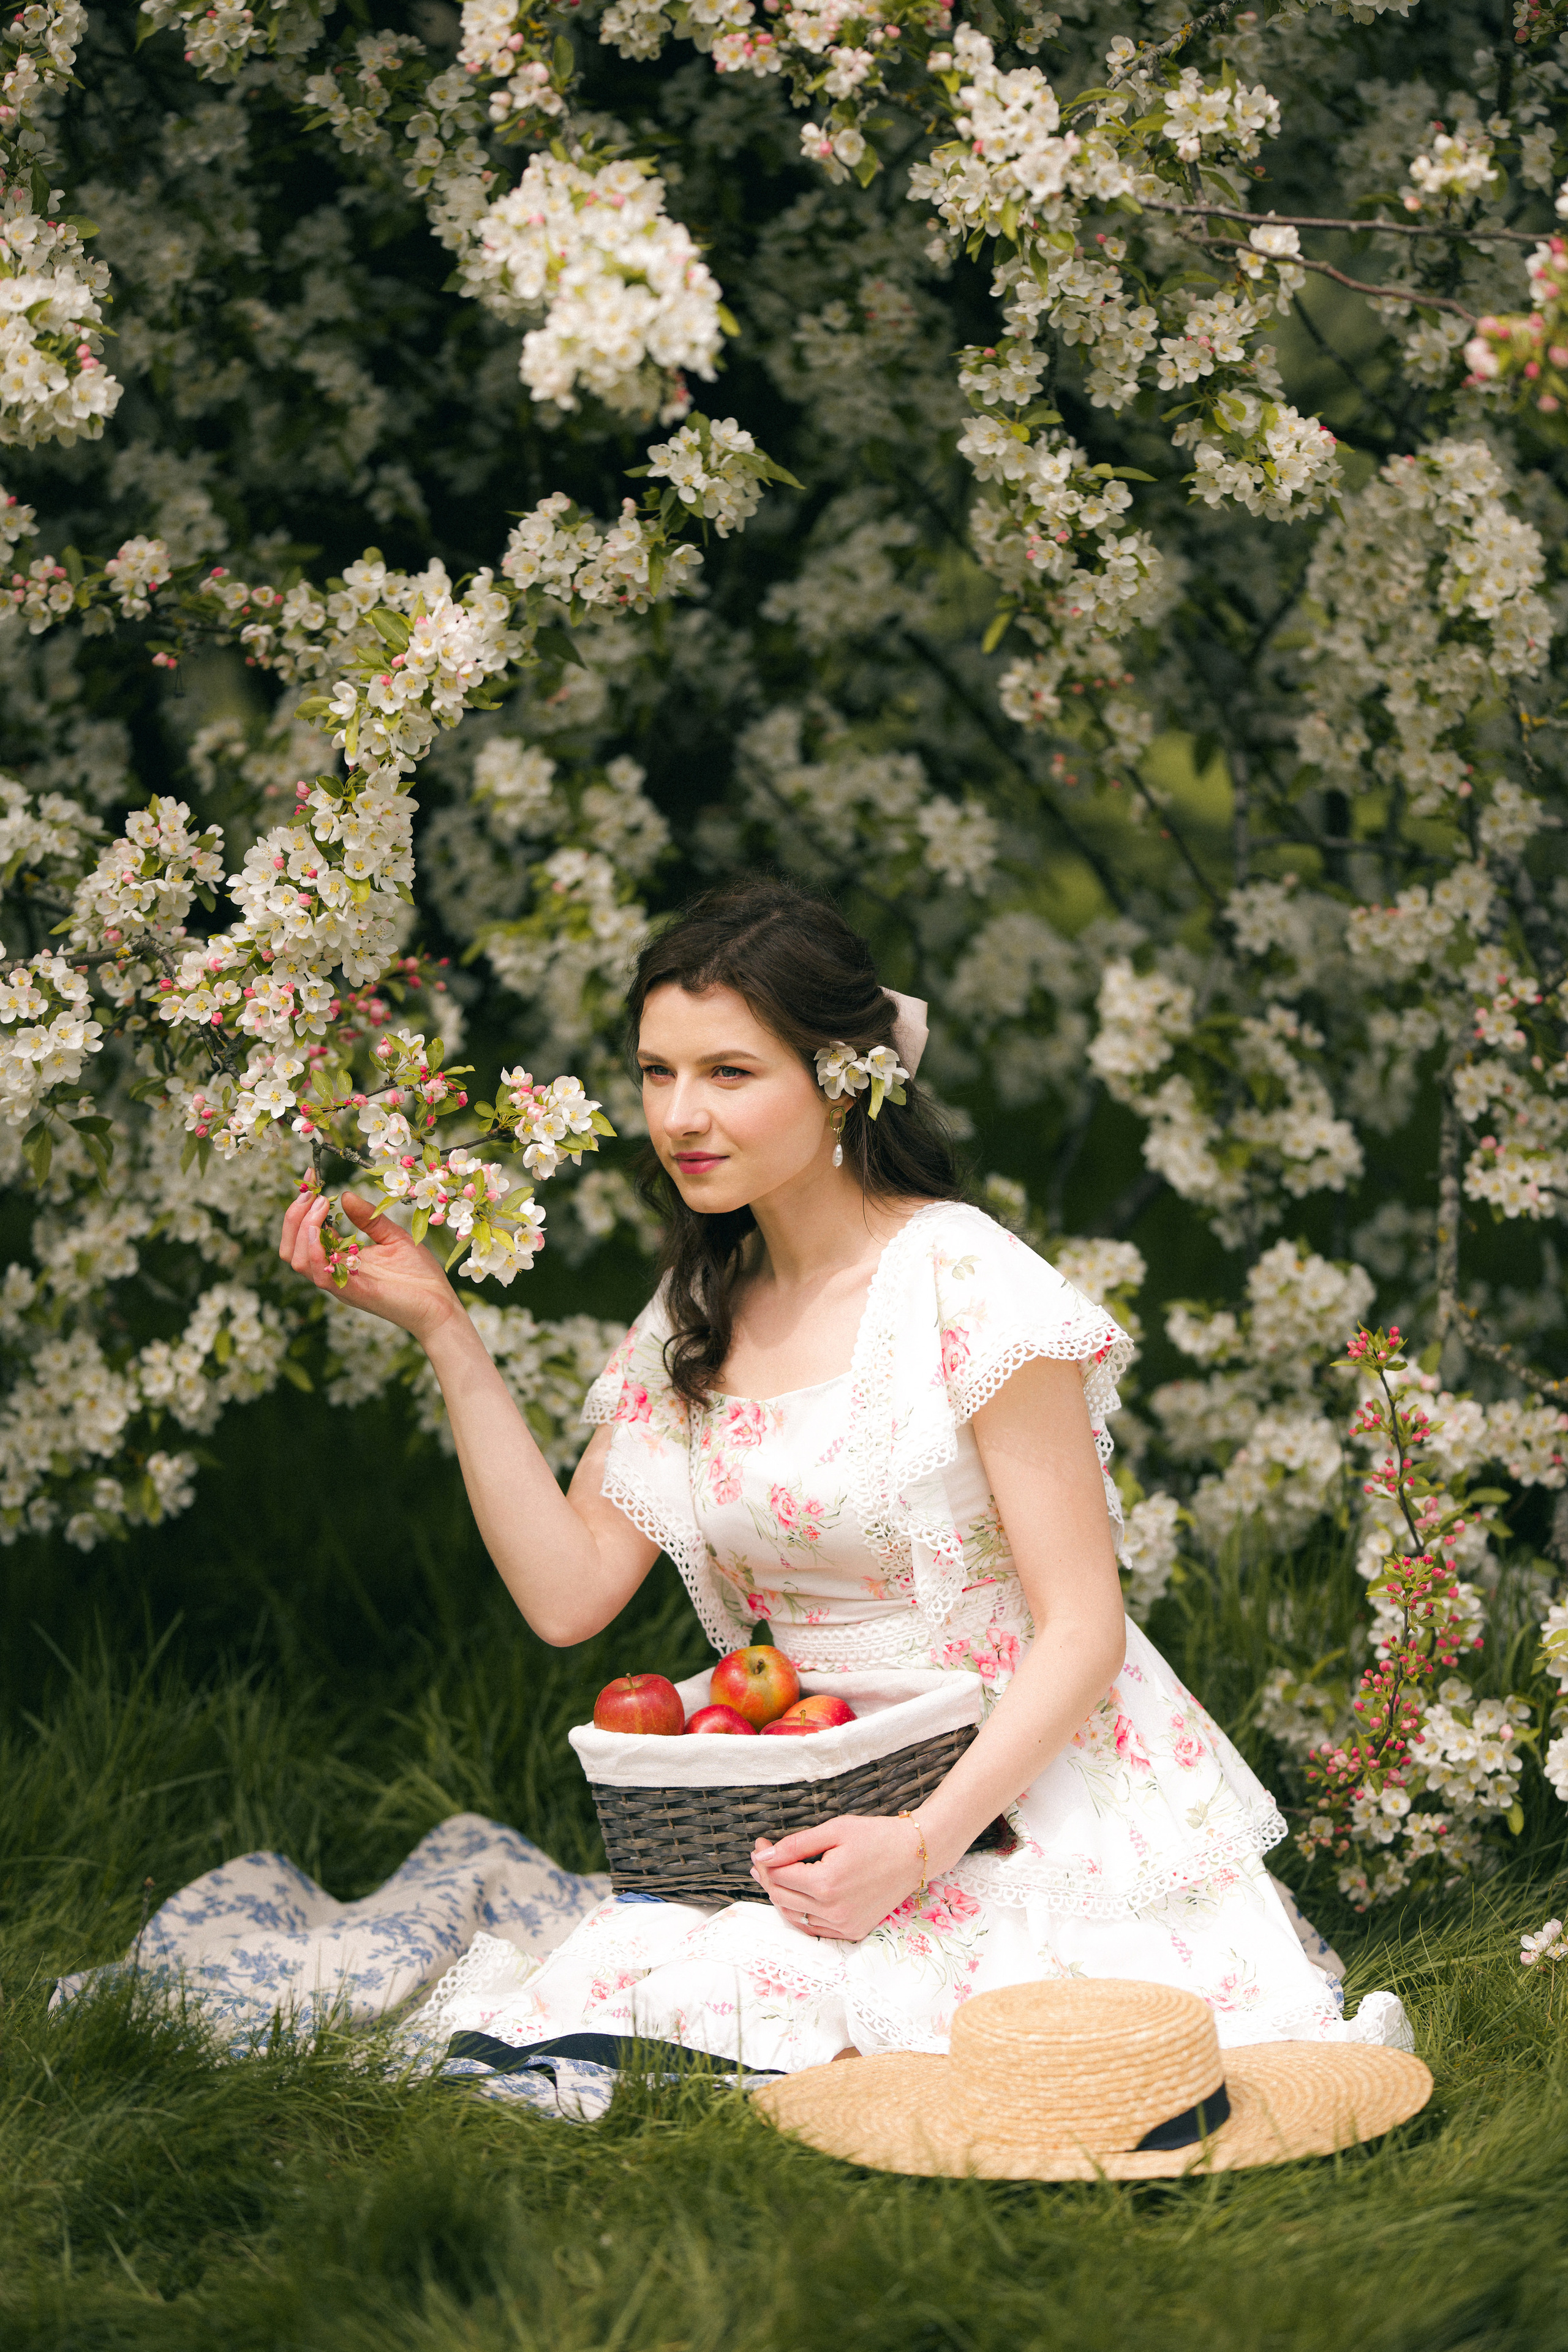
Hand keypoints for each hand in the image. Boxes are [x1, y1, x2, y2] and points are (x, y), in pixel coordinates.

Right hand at [278, 1188, 461, 1346]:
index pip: (306, 1234)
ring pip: (300, 1262)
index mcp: (340, 1259)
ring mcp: (342, 1284)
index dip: (301, 1206)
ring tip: (318, 1209)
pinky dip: (316, 1254)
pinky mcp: (356, 1294)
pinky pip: (323, 1278)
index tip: (309, 1177)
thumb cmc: (419, 1275)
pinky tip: (321, 1233)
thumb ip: (368, 1218)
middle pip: (292, 1249)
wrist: (441, 1305)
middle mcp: (335, 1273)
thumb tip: (345, 1195)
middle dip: (295, 1217)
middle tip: (311, 1195)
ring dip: (303, 1231)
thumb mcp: (393, 1237)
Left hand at [749, 1813, 925, 1943]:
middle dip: (768, 1876)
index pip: (779, 1876)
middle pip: (782, 1896)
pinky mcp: (852, 1931)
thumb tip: (764, 1856)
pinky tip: (796, 1895)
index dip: (765, 1859)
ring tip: (776, 1874)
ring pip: (794, 1916)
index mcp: (826, 1883)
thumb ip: (795, 1845)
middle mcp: (833, 1910)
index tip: (761, 1845)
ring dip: (781, 1895)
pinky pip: (813, 1928)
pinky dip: (799, 1913)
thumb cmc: (876, 1836)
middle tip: (764, 1857)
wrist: (915, 1855)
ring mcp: (844, 1925)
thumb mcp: (834, 1830)